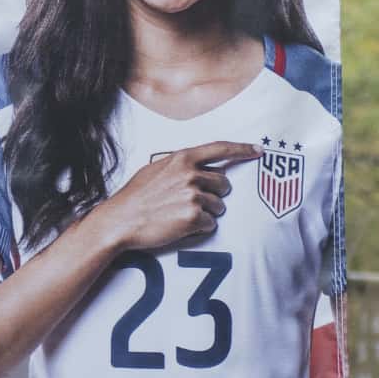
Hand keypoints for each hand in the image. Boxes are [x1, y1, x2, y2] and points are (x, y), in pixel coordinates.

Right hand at [93, 141, 258, 252]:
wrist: (121, 221)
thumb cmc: (136, 196)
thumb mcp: (156, 168)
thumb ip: (180, 164)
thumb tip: (198, 165)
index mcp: (182, 158)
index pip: (220, 149)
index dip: (242, 149)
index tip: (258, 150)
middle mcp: (191, 174)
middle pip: (224, 184)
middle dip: (215, 194)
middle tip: (195, 203)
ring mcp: (193, 196)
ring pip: (219, 206)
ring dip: (207, 213)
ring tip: (182, 215)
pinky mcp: (193, 217)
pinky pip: (210, 225)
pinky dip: (199, 228)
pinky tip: (181, 226)